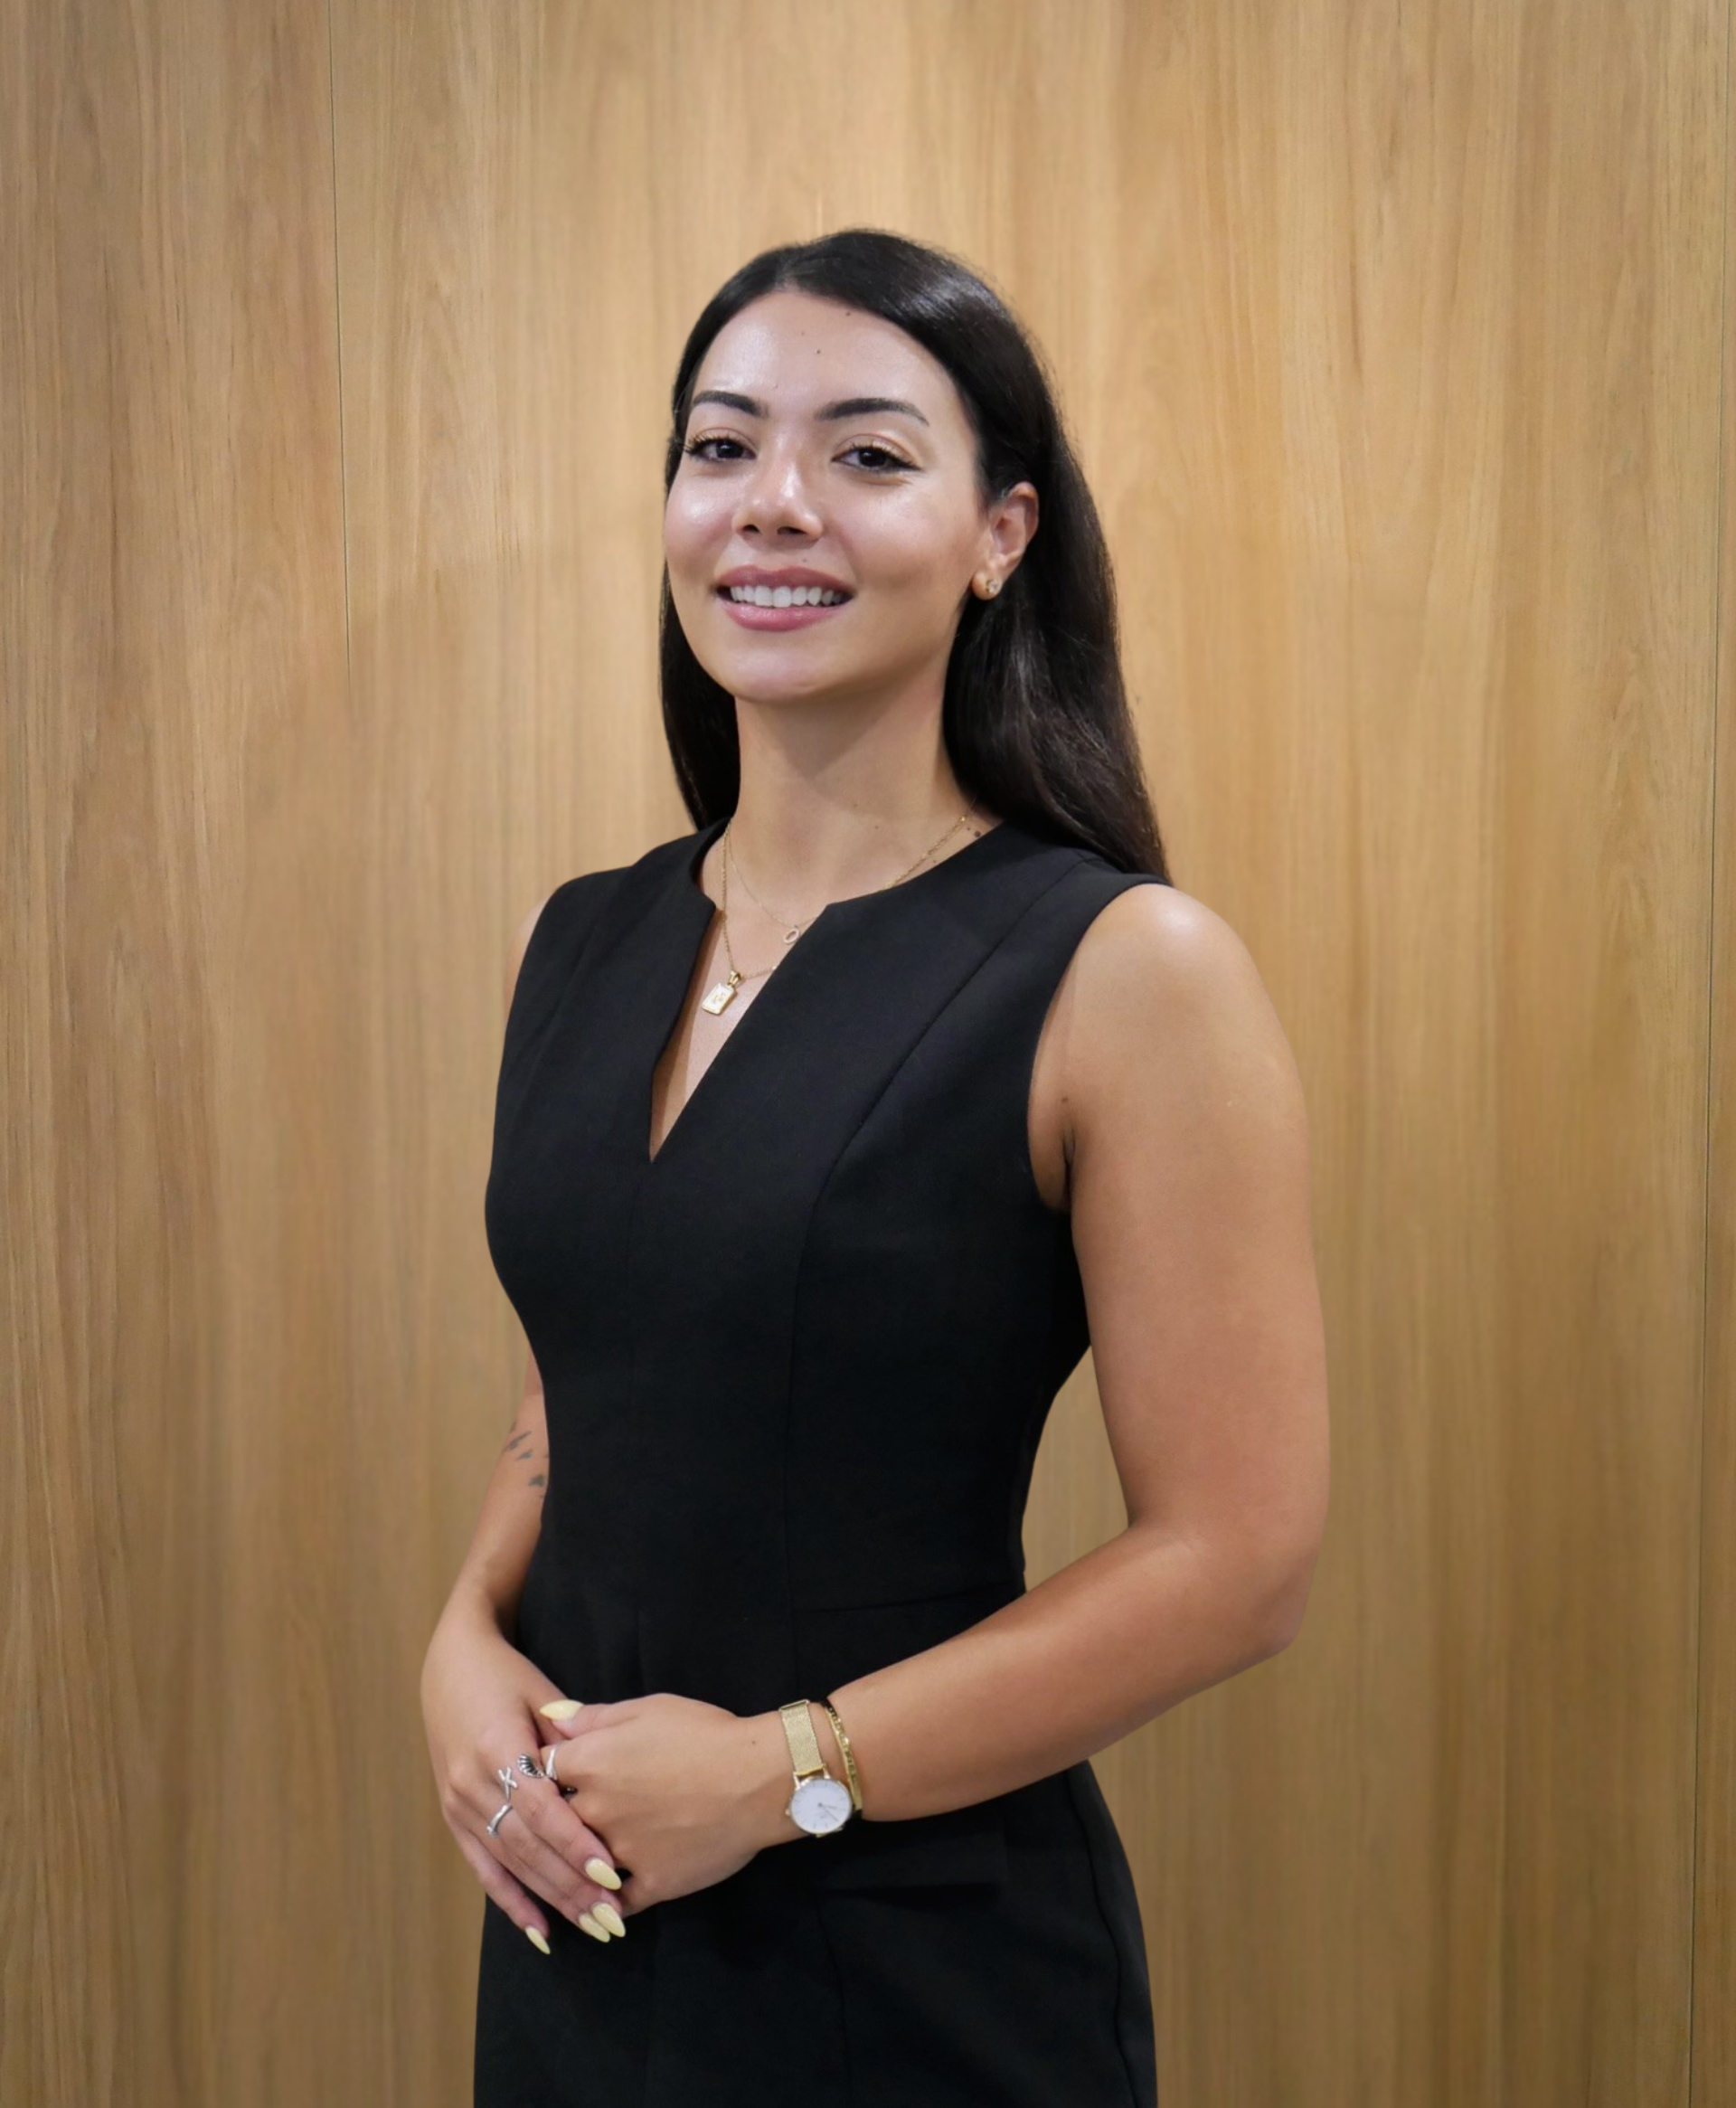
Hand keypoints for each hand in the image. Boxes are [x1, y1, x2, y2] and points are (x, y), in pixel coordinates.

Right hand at [420, 1600, 627, 1948]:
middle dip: (570, 1886)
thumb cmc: (507, 1676)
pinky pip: (483, 1868)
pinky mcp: (452, 1817)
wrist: (451, 1666)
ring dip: (550, 1899)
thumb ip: (571, 1738)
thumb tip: (609, 1779)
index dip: (574, 1843)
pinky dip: (511, 1901)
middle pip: (526, 1845)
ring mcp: (457, 1804)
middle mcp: (471, 1783)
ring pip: (509, 1863)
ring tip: (591, 1926)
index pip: (540, 1808)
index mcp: (497, 1747)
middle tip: (612, 1917)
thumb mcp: (542, 1695)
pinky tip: (539, 1931)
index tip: (610, 1873)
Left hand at [536, 1692, 792, 1920]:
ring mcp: (619, 1853)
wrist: (759, 1779)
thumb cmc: (705, 1733)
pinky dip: (607, 1902)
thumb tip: (549, 1717)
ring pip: (578, 1866)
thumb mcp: (648, 1708)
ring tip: (576, 1863)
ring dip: (575, 1864)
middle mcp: (594, 1811)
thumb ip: (593, 1717)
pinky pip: (615, 1902)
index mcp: (588, 1762)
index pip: (538, 1771)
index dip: (543, 1773)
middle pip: (552, 1821)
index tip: (551, 1776)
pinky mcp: (650, 1885)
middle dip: (555, 1819)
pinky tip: (604, 1902)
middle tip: (563, 1819)